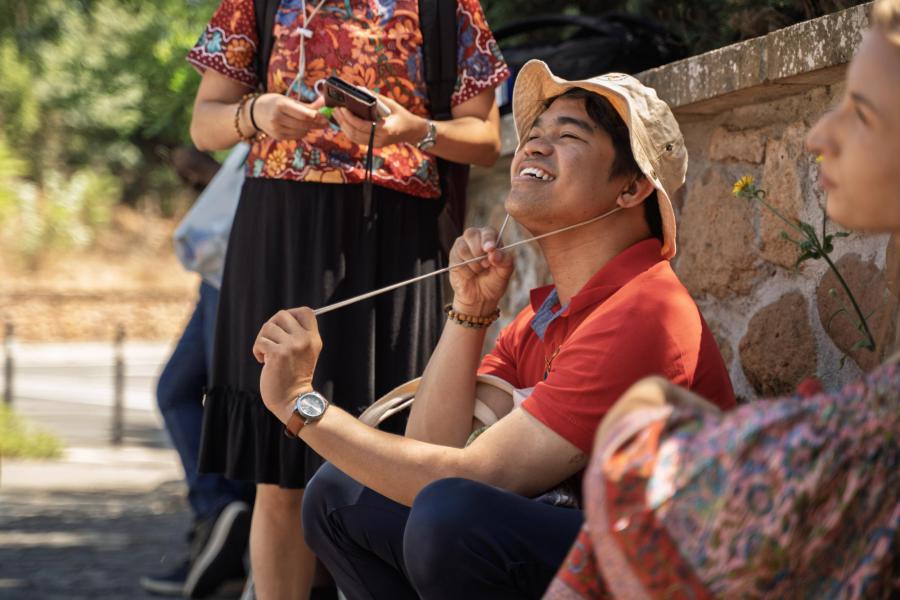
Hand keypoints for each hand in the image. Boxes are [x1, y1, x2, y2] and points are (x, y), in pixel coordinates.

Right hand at [250, 94, 326, 140]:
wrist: (255, 112)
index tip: (326, 117)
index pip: (303, 114)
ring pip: (302, 131)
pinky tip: (302, 127)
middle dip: (317, 124)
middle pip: (304, 124)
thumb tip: (324, 102)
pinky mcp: (278, 137)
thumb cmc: (275, 103)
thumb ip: (307, 104)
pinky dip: (303, 132)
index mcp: (281, 105)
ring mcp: (276, 129)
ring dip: (310, 128)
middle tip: (326, 122)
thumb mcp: (289, 100)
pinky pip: (297, 136)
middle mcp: (277, 118)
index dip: (317, 117)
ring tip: (313, 123)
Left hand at [252, 308, 322, 424]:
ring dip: (262, 340)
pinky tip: (263, 361)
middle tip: (271, 341)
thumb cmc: (294, 377)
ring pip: (268, 327)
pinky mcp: (277, 354)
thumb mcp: (304, 353)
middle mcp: (304, 340)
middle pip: (282, 315)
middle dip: (271, 326)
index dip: (292, 314)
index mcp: (313, 339)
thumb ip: (298, 335)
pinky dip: (257, 351)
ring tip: (267, 354)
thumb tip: (279, 319)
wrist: (292, 401)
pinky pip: (260, 341)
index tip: (284, 328)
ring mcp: (291, 346)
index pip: (306, 311)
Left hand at [331, 94, 427, 147]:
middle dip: (343, 121)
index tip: (342, 108)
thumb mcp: (392, 104)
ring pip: (354, 138)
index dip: (350, 118)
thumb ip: (376, 99)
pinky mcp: (373, 145)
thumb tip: (359, 90)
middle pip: (355, 133)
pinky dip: (348, 130)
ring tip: (336, 114)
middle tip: (334, 109)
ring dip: (343, 126)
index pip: (363, 126)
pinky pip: (357, 139)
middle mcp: (379, 140)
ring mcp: (376, 144)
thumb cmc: (402, 115)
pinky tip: (343, 121)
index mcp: (385, 129)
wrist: (412, 131)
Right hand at [448, 227, 513, 314]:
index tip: (490, 249)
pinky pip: (456, 260)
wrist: (480, 297)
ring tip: (479, 271)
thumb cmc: (494, 281)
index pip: (488, 231)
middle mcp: (475, 238)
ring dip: (473, 264)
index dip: (488, 240)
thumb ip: (504, 260)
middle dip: (478, 252)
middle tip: (486, 265)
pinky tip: (470, 275)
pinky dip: (466, 271)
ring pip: (463, 248)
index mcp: (491, 238)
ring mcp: (462, 246)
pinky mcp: (453, 257)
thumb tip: (494, 253)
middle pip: (471, 234)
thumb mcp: (505, 272)